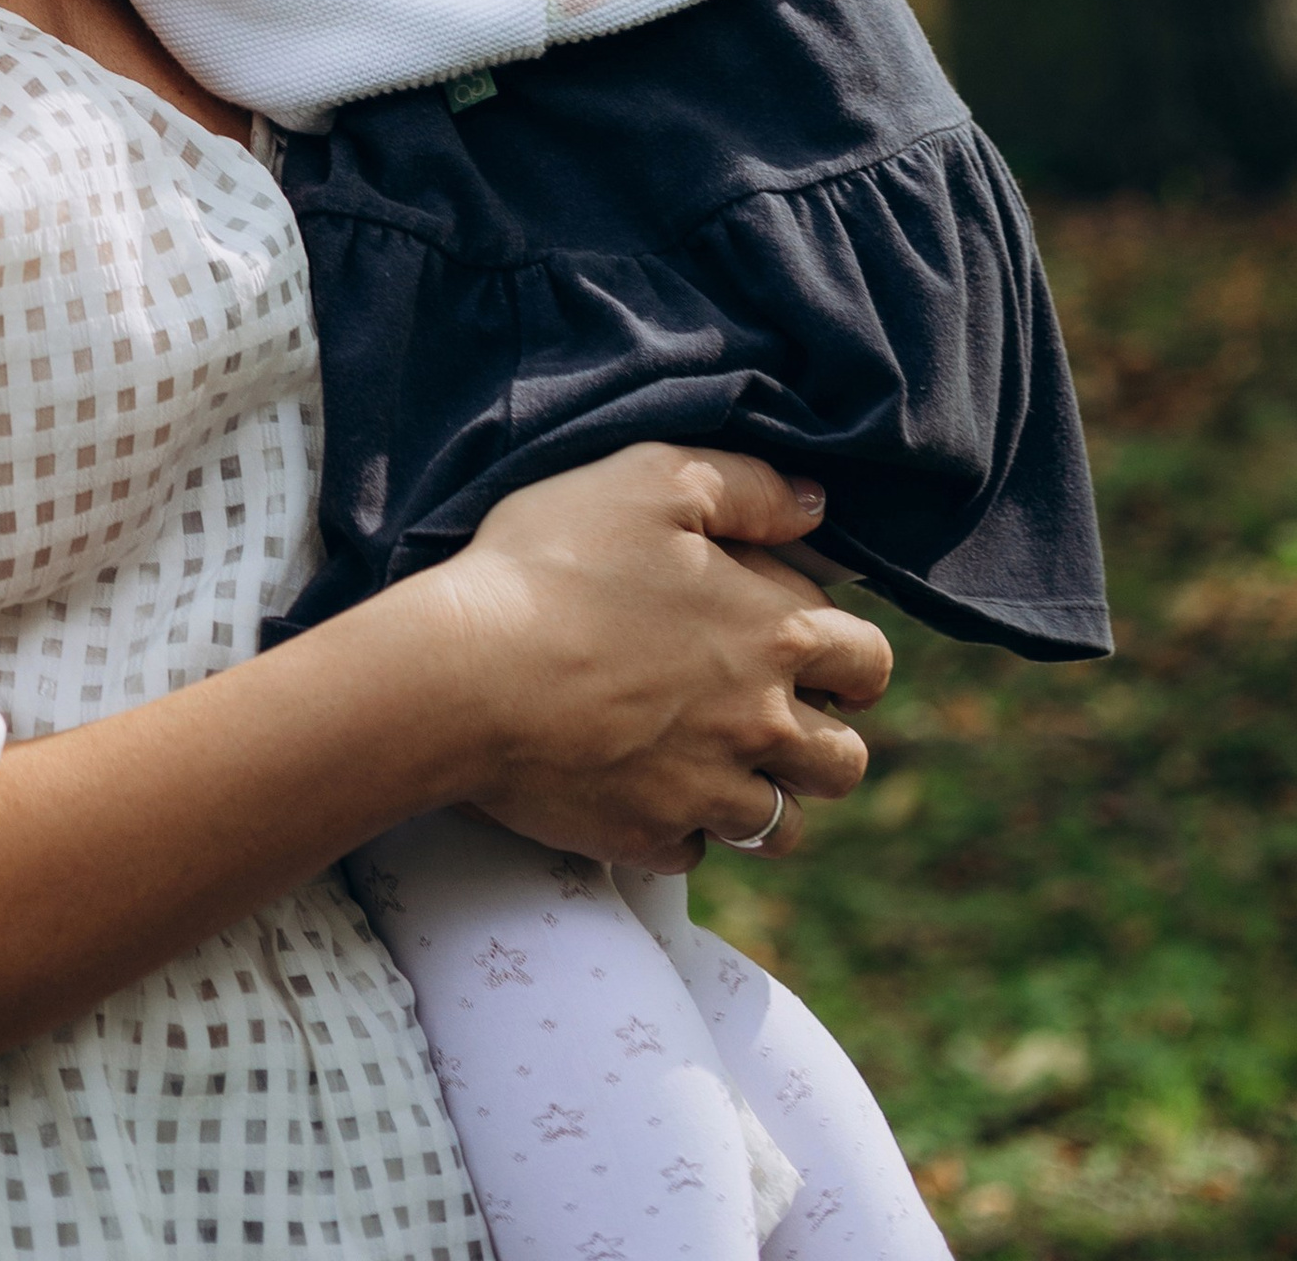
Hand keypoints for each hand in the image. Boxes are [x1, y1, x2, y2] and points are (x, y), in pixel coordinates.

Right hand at [414, 443, 891, 871]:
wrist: (464, 673)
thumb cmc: (555, 563)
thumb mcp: (651, 481)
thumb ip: (745, 486)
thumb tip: (814, 503)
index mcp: (774, 635)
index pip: (870, 661)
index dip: (854, 656)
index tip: (823, 654)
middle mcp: (760, 724)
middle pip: (844, 763)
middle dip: (825, 741)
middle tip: (773, 716)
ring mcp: (707, 793)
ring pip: (783, 826)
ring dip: (764, 797)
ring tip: (716, 763)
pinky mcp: (647, 837)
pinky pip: (694, 853)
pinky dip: (680, 827)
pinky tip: (642, 787)